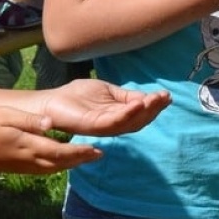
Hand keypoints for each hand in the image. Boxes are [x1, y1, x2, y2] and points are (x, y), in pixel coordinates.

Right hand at [0, 105, 103, 173]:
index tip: (95, 149)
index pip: (59, 151)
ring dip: (71, 164)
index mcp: (27, 145)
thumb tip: (49, 122)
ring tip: (86, 157)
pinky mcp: (19, 169)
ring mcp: (24, 166)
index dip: (79, 152)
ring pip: (53, 168)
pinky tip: (64, 161)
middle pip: (60, 163)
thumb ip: (29, 120)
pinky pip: (44, 170)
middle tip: (99, 154)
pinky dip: (58, 166)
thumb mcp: (6, 115)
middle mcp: (28, 159)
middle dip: (81, 159)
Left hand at [37, 80, 170, 136]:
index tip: (166, 96)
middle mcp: (112, 125)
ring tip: (155, 99)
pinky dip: (127, 113)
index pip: (140, 114)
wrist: (51, 101)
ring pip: (128, 123)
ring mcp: (102, 127)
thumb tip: (150, 97)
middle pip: (138, 121)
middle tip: (164, 97)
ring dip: (144, 112)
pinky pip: (112, 122)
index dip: (154, 106)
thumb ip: (126, 97)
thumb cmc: (77, 97)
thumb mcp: (108, 92)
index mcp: (117, 117)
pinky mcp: (91, 126)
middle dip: (153, 109)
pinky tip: (137, 103)